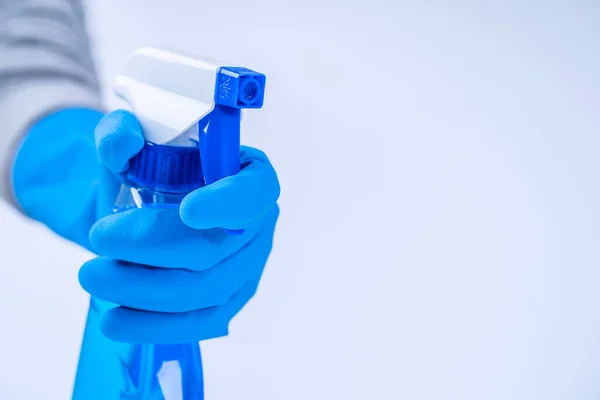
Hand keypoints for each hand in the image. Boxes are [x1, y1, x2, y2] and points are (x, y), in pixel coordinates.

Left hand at [78, 110, 279, 343]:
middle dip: (153, 247)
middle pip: (217, 248)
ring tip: (92, 276)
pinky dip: (156, 326)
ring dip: (144, 289)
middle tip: (98, 238)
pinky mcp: (228, 303)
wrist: (142, 217)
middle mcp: (257, 226)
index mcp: (249, 177)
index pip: (254, 192)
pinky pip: (200, 323)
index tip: (188, 210)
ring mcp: (248, 269)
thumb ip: (121, 132)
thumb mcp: (131, 145)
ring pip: (205, 290)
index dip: (228, 203)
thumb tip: (121, 145)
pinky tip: (117, 321)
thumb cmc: (149, 175)